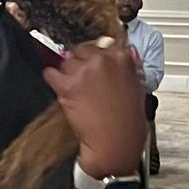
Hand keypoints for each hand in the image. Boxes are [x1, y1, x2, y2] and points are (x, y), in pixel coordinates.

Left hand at [45, 41, 147, 178]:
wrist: (116, 144)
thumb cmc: (129, 122)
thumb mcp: (138, 86)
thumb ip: (129, 65)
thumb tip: (126, 52)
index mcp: (122, 57)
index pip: (102, 44)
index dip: (96, 56)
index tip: (94, 62)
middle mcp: (103, 60)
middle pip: (81, 50)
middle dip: (81, 63)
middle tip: (84, 80)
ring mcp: (84, 72)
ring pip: (66, 62)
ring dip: (68, 73)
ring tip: (76, 90)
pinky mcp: (67, 86)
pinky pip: (50, 73)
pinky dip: (52, 79)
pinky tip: (60, 88)